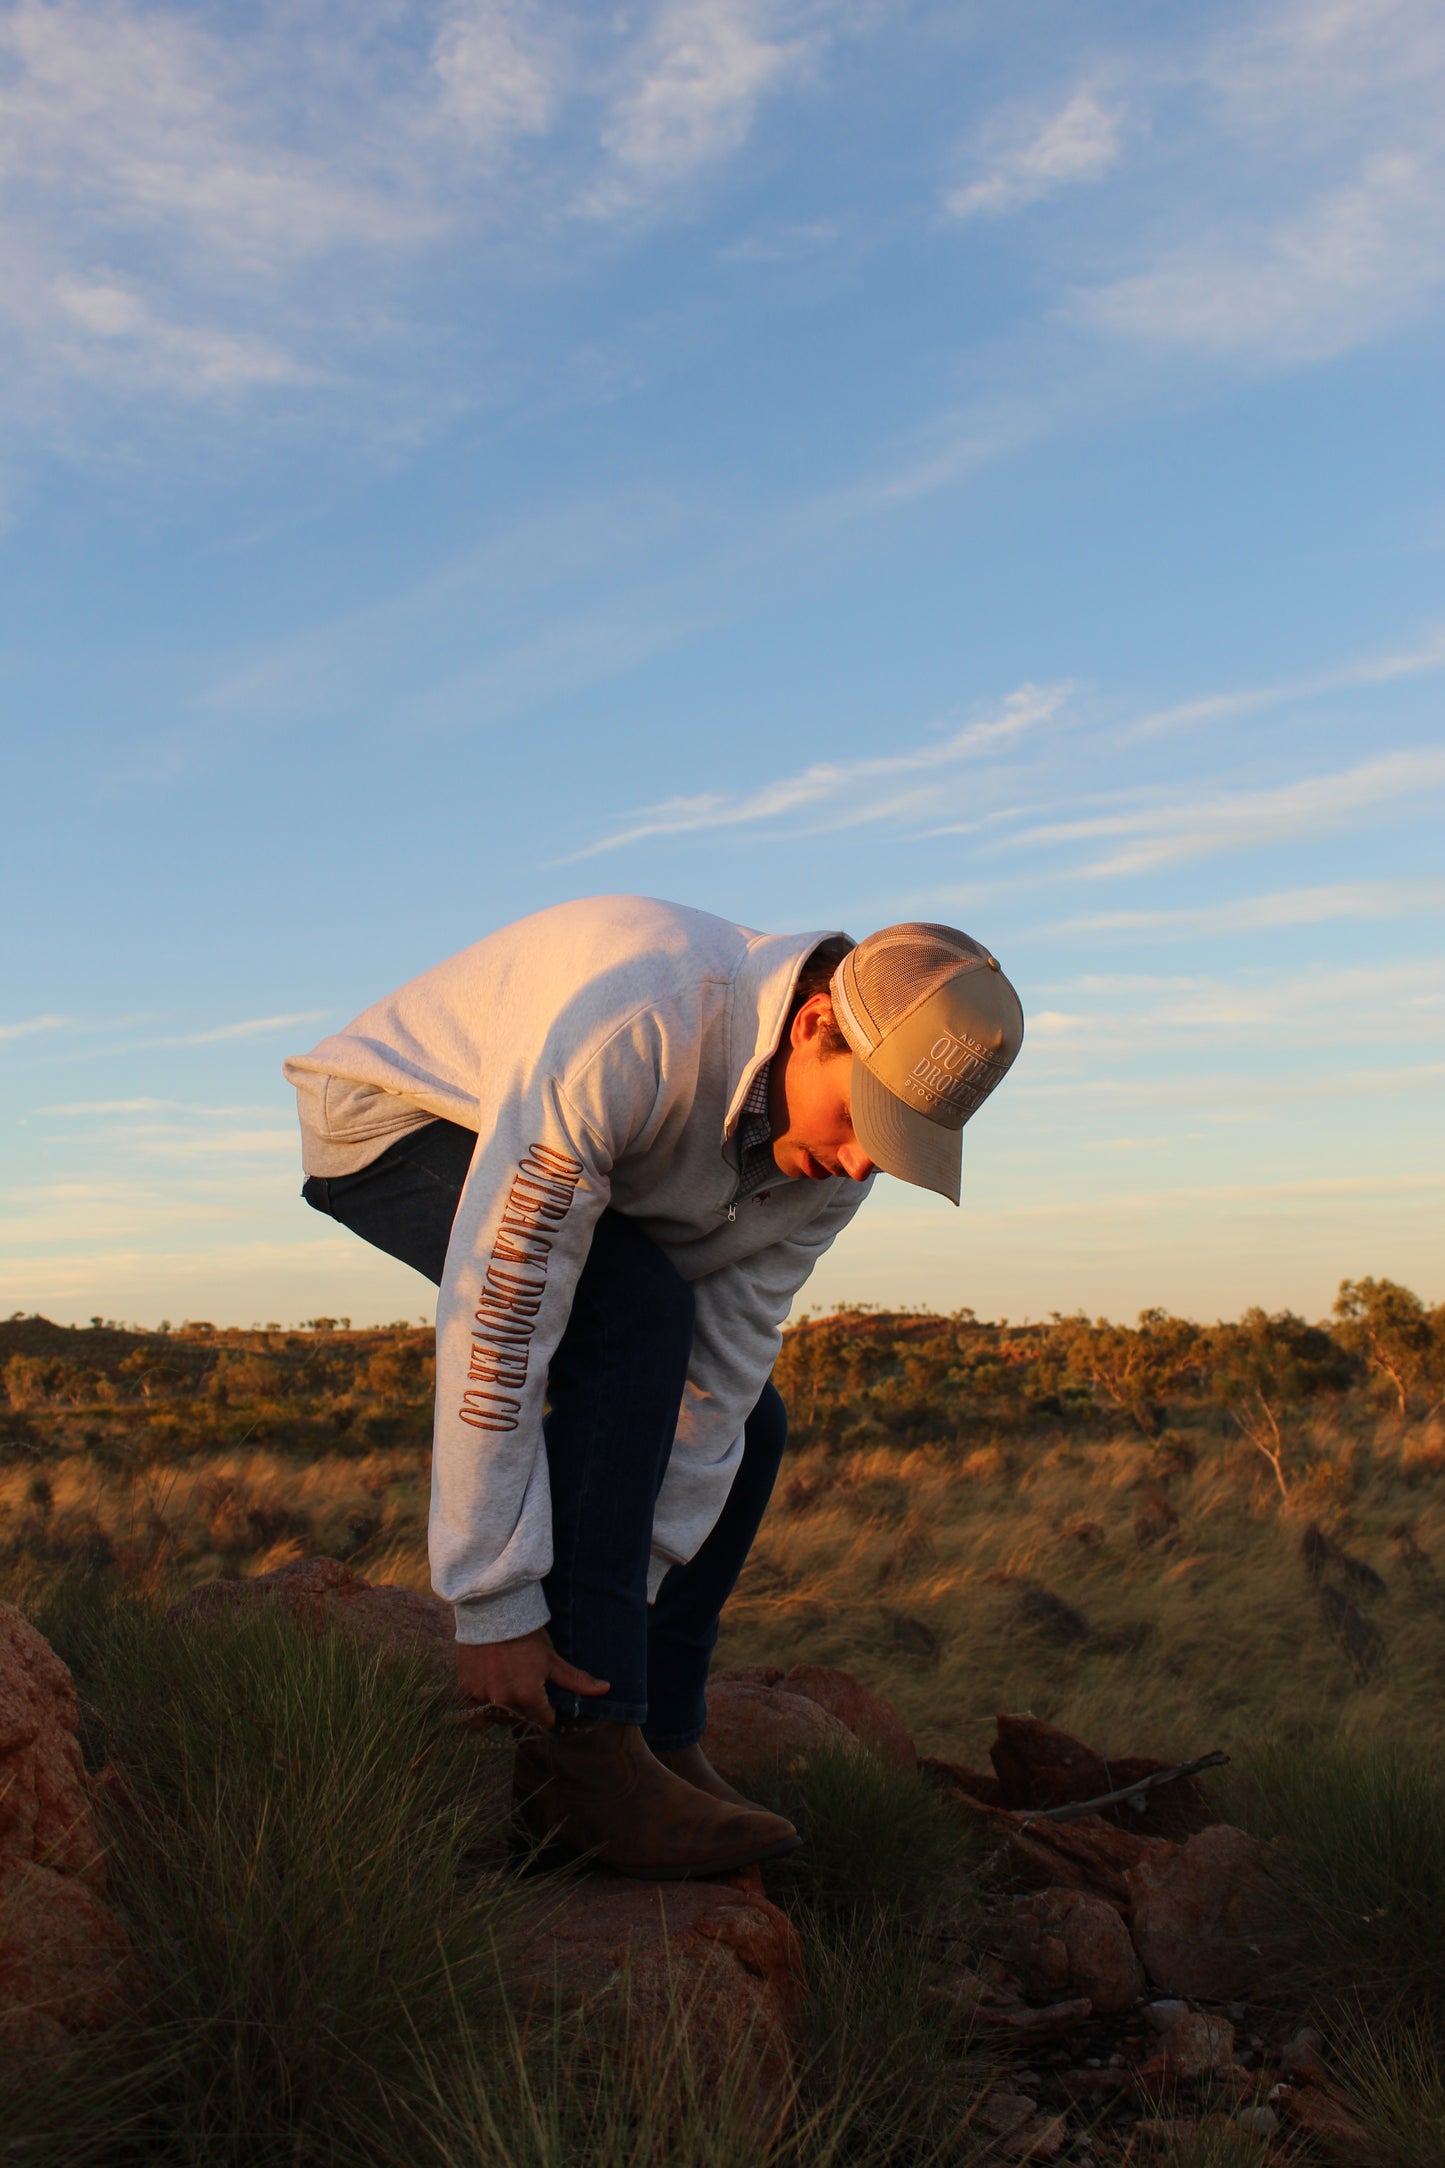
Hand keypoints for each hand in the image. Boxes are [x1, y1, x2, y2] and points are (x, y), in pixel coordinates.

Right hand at [456, 1627, 608, 1730]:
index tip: (544, 1697)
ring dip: (503, 1711)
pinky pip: (473, 1716)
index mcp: (529, 1696)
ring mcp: (483, 1697)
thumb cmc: (526, 1634)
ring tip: (506, 1687)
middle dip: (525, 1709)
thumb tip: (606, 1689)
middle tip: (524, 1687)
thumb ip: (576, 1679)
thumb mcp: (552, 1658)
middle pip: (520, 1721)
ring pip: (497, 1719)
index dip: (547, 1710)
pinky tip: (487, 1695)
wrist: (492, 1611)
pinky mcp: (465, 1691)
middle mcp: (505, 1701)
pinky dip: (479, 1711)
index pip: (543, 1721)